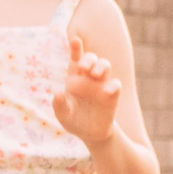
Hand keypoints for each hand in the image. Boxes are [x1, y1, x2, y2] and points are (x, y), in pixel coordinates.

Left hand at [52, 32, 121, 146]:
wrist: (90, 133)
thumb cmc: (73, 120)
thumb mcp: (63, 115)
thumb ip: (59, 105)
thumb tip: (57, 93)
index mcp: (74, 78)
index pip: (75, 59)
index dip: (76, 48)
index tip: (75, 39)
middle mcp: (89, 78)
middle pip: (92, 59)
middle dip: (89, 59)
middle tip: (84, 67)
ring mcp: (102, 85)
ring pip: (105, 66)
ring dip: (101, 66)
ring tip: (95, 74)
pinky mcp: (112, 96)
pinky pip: (116, 85)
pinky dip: (113, 85)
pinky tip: (108, 90)